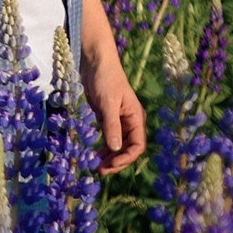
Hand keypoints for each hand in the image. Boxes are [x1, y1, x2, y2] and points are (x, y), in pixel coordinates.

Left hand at [83, 46, 146, 172]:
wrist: (95, 62)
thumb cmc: (105, 79)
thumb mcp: (108, 103)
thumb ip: (111, 126)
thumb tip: (115, 148)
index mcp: (136, 118)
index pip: (138, 145)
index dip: (126, 158)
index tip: (111, 166)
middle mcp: (130, 121)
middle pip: (127, 148)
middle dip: (116, 161)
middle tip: (100, 170)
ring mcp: (118, 120)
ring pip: (117, 145)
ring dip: (109, 156)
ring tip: (96, 166)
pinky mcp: (106, 117)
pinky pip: (108, 137)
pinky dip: (103, 147)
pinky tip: (94, 154)